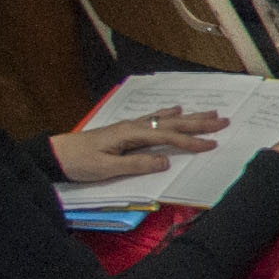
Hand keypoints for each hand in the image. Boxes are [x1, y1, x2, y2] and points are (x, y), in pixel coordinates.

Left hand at [49, 105, 227, 182]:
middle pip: (172, 124)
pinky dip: (168, 114)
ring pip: (165, 119)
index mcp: (131, 135)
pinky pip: (153, 118)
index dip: (191, 142)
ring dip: (189, 117)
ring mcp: (129, 127)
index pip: (168, 138)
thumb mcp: (107, 168)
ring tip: (209, 113)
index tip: (212, 145)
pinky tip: (175, 110)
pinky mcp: (124, 130)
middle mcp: (133, 127)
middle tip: (224, 120)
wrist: (55, 155)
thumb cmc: (79, 163)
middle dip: (199, 123)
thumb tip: (166, 161)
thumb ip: (137, 164)